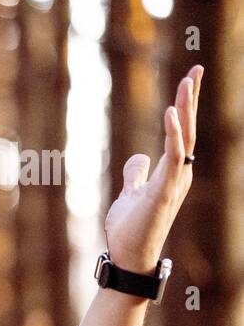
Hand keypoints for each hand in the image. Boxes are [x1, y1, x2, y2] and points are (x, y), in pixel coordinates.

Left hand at [103, 65, 202, 273]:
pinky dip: (174, 133)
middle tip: (196, 68)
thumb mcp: (130, 195)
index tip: (188, 79)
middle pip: (188, 128)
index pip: (182, 132)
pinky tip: (172, 111)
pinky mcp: (165, 190)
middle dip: (191, 98)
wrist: (129, 258)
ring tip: (187, 80)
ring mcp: (174, 181)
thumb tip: (139, 157)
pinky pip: (174, 156)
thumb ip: (136, 175)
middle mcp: (179, 173)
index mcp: (171, 171)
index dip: (185, 106)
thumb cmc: (131, 229)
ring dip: (186, 108)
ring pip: (185, 137)